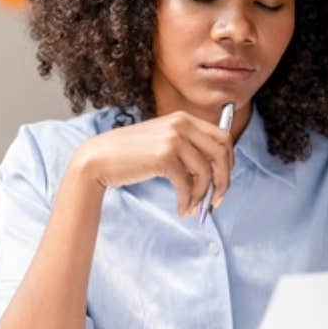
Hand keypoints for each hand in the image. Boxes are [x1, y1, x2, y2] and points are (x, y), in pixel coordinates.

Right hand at [71, 111, 233, 216]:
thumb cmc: (130, 155)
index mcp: (184, 118)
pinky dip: (188, 201)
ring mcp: (173, 139)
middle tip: (216, 200)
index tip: (222, 182)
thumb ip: (187, 149)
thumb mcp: (162, 142)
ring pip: (206, 172)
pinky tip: (182, 210)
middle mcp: (181, 124)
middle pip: (222, 153)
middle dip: (223, 180)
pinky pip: (188, 184)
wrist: (98, 158)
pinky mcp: (163, 157)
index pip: (223, 138)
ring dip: (203, 195)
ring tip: (193, 208)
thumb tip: (216, 173)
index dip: (228, 163)